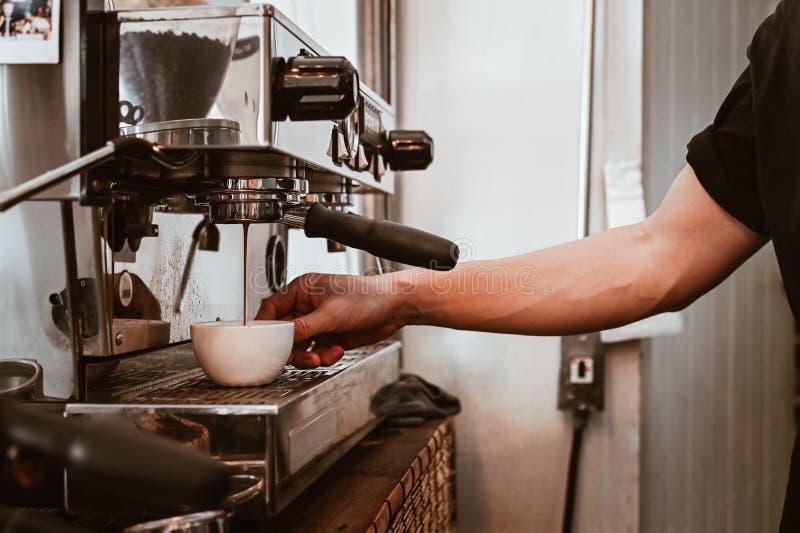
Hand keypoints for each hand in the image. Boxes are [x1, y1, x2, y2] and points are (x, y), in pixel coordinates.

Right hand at [255, 273, 407, 368]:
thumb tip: (281, 337)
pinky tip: (336, 350)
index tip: (264, 343)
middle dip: (291, 348)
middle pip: (284, 333)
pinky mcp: (330, 337)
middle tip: (298, 356)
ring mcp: (318, 323)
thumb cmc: (367, 297)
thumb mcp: (330, 313)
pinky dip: (324, 356)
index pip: (272, 309)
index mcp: (302, 291)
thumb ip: (303, 327)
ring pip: (299, 346)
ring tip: (320, 357)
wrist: (393, 307)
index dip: (266, 327)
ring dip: (308, 356)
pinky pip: (316, 352)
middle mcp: (307, 307)